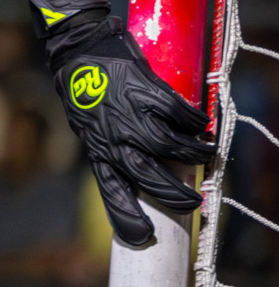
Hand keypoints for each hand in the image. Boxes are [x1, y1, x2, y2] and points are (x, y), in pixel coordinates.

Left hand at [26, 0, 215, 245]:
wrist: (79, 48)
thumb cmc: (83, 88)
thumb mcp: (87, 124)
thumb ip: (109, 147)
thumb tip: (137, 169)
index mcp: (96, 148)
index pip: (110, 190)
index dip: (125, 216)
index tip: (141, 238)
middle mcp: (113, 137)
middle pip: (148, 177)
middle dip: (174, 195)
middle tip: (194, 204)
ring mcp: (131, 115)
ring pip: (170, 148)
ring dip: (194, 156)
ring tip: (207, 156)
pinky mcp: (147, 91)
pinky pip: (180, 114)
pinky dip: (195, 122)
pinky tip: (202, 125)